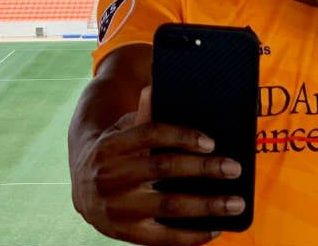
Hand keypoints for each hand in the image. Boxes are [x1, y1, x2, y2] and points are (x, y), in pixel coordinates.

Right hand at [71, 86, 244, 245]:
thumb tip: (155, 87)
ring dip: (206, 206)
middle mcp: (110, 177)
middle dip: (203, 169)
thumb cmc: (115, 153)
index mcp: (111, 145)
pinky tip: (215, 229)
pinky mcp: (124, 233)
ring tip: (235, 203)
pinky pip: (162, 238)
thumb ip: (142, 114)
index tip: (211, 142)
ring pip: (167, 205)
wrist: (82, 189)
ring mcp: (116, 208)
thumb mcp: (122, 131)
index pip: (150, 134)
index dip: (181, 137)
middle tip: (234, 168)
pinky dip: (191, 236)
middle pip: (163, 168)